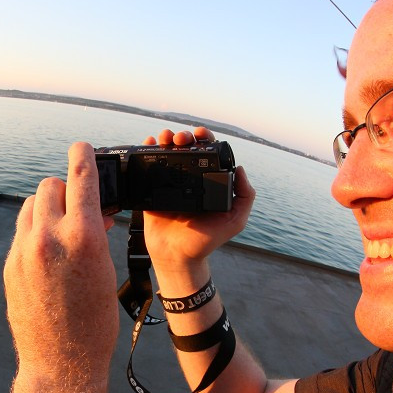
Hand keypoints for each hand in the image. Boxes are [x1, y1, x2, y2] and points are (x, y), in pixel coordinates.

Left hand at [4, 142, 118, 378]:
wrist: (62, 362)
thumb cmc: (95, 322)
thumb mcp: (106, 271)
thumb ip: (94, 235)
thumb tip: (91, 214)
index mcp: (83, 237)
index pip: (81, 177)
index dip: (83, 155)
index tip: (82, 146)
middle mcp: (49, 237)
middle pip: (50, 187)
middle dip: (66, 191)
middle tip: (79, 208)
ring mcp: (25, 251)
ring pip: (31, 206)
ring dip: (47, 208)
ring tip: (63, 228)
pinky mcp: (10, 265)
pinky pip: (22, 232)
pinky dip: (35, 231)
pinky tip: (49, 252)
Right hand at [141, 127, 254, 272]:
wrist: (177, 256)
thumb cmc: (206, 241)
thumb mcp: (234, 221)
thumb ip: (244, 197)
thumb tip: (241, 170)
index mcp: (209, 182)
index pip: (208, 154)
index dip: (206, 140)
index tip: (201, 135)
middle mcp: (190, 180)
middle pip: (187, 149)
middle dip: (184, 137)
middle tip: (182, 139)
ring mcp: (171, 183)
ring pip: (168, 153)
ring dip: (167, 139)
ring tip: (166, 138)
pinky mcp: (153, 190)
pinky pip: (149, 166)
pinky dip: (148, 150)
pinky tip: (149, 142)